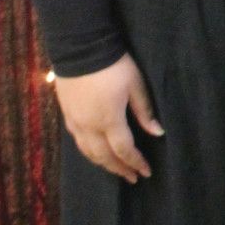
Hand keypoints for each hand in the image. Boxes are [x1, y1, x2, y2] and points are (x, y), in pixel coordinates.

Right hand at [54, 55, 162, 181]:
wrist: (80, 46)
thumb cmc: (114, 64)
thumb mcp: (135, 84)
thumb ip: (144, 111)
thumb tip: (157, 133)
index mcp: (109, 119)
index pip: (124, 150)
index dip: (136, 163)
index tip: (146, 172)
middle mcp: (89, 126)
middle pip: (104, 157)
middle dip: (120, 169)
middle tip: (132, 178)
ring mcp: (75, 121)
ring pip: (88, 152)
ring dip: (103, 163)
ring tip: (116, 168)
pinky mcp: (66, 114)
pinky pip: (78, 141)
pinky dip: (89, 152)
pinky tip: (96, 152)